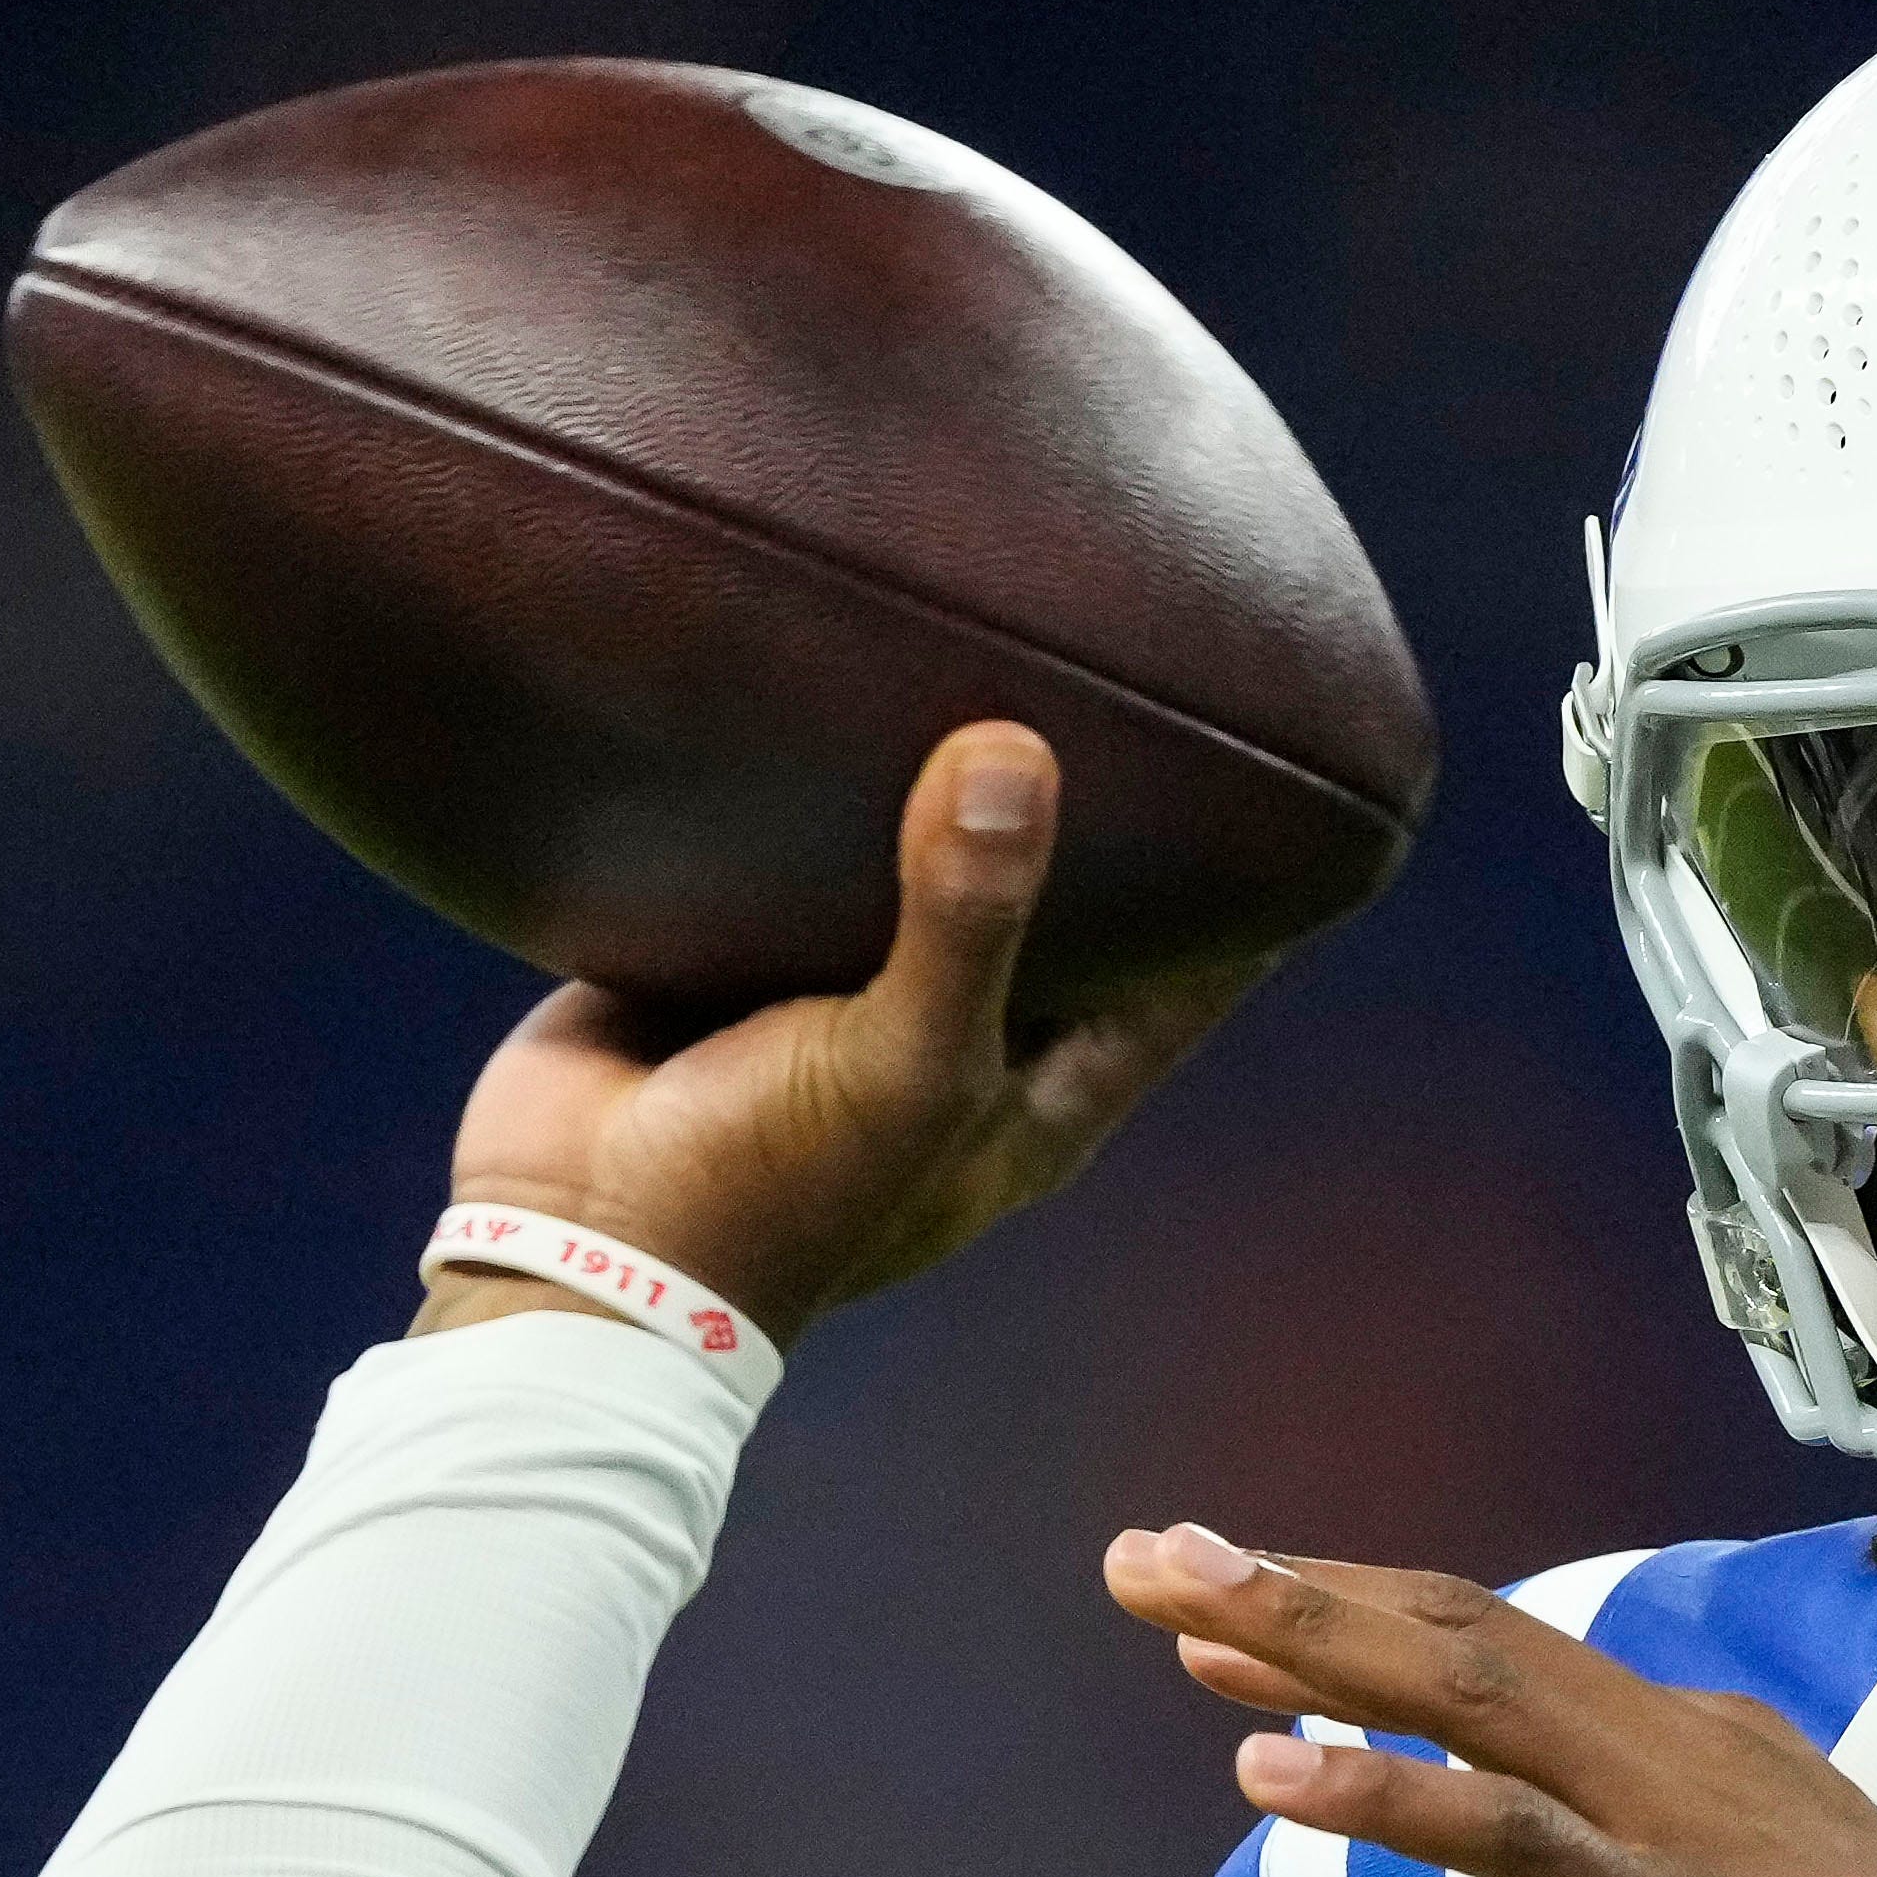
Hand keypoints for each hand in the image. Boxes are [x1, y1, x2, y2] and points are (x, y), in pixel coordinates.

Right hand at [419, 724, 1265, 1348]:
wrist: (575, 1240)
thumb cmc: (776, 1193)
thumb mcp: (909, 1063)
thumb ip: (969, 917)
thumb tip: (1019, 753)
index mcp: (1040, 1087)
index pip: (1185, 982)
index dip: (1247, 901)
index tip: (1302, 788)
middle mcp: (959, 1033)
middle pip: (1065, 903)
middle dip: (1101, 807)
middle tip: (1146, 666)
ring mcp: (843, 990)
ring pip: (927, 864)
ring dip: (952, 779)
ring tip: (1004, 636)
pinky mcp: (735, 949)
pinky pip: (798, 848)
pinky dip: (820, 781)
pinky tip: (842, 671)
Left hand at [1102, 1530, 1876, 1876]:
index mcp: (1702, 1769)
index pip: (1503, 1678)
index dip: (1357, 1640)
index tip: (1231, 1630)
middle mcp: (1686, 1757)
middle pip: (1463, 1643)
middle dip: (1299, 1596)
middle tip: (1153, 1558)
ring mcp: (1680, 1822)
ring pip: (1469, 1694)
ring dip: (1310, 1638)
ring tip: (1176, 1602)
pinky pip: (1509, 1833)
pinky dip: (1383, 1794)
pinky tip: (1271, 1770)